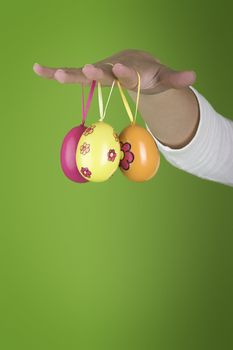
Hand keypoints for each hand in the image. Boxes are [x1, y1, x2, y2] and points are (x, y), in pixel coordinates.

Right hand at [33, 49, 195, 94]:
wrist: (137, 64)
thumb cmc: (150, 74)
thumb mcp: (164, 78)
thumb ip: (176, 78)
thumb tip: (193, 77)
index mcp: (132, 69)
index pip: (128, 72)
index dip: (124, 72)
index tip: (118, 69)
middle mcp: (113, 67)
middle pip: (103, 71)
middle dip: (96, 72)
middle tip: (87, 70)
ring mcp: (100, 71)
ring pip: (82, 73)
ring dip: (68, 75)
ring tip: (52, 73)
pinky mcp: (90, 76)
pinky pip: (72, 75)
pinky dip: (55, 73)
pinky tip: (38, 69)